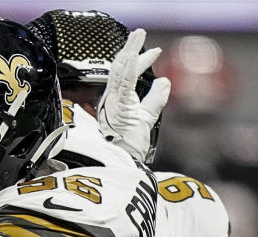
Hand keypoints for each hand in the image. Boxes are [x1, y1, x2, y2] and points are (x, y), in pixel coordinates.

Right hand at [97, 28, 170, 162]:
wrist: (121, 164)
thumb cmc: (128, 146)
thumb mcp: (147, 117)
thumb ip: (155, 99)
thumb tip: (165, 81)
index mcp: (115, 102)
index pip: (125, 75)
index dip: (140, 61)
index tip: (155, 52)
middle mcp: (111, 100)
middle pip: (119, 68)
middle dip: (131, 49)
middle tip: (139, 33)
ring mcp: (112, 103)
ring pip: (120, 71)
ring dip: (130, 51)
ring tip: (137, 35)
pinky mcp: (118, 107)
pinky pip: (123, 84)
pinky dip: (129, 69)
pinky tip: (134, 56)